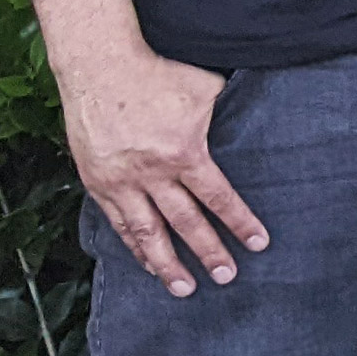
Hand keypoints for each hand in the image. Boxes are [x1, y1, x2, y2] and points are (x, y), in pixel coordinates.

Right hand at [53, 35, 263, 295]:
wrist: (100, 66)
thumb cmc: (158, 73)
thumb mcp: (206, 88)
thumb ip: (228, 113)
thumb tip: (258, 120)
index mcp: (184, 152)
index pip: (218, 197)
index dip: (240, 222)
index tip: (258, 243)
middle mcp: (152, 173)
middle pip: (185, 223)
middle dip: (209, 252)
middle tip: (227, 277)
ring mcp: (122, 181)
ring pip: (147, 233)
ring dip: (167, 264)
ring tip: (184, 289)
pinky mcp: (98, 182)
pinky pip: (118, 222)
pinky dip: (134, 246)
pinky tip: (147, 263)